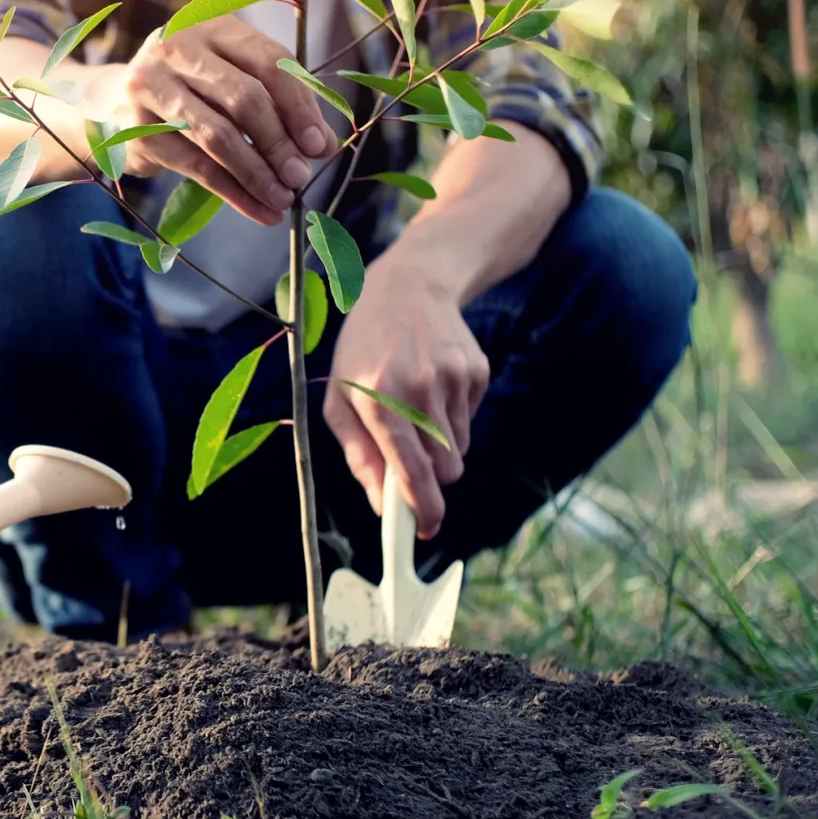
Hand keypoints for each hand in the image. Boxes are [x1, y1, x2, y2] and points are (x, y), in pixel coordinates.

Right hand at [90, 17, 336, 224]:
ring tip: (283, 200)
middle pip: (243, 97)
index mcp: (212, 26)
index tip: (319, 145)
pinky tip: (259, 210)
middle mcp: (177, 48)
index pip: (268, 61)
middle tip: (302, 177)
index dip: (299, 105)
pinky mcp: (137, 128)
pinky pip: (196, 166)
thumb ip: (279, 105)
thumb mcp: (232, 81)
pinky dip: (233, 192)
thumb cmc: (189, 90)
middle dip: (279, 143)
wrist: (111, 102)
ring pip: (218, 135)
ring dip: (257, 173)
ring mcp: (151, 86)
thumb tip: (323, 146)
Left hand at [322, 266, 489, 538]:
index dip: (421, 507)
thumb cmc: (363, 350)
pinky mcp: (476, 372)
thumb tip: (381, 505)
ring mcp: (453, 379)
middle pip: (446, 470)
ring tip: (416, 410)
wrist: (408, 288)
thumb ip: (360, 456)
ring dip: (440, 447)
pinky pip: (469, 421)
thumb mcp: (341, 399)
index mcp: (379, 399)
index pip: (410, 470)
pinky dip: (453, 419)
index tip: (424, 530)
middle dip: (432, 479)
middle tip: (412, 463)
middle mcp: (420, 390)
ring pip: (459, 450)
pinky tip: (433, 387)